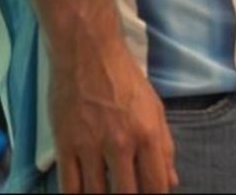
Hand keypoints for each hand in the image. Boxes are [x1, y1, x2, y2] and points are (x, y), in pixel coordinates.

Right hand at [49, 36, 176, 192]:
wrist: (88, 54)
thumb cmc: (125, 78)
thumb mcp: (155, 108)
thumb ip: (164, 146)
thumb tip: (171, 181)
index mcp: (148, 134)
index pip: (156, 184)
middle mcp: (121, 144)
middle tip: (127, 194)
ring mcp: (91, 147)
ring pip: (96, 194)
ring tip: (106, 193)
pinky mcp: (64, 146)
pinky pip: (69, 186)